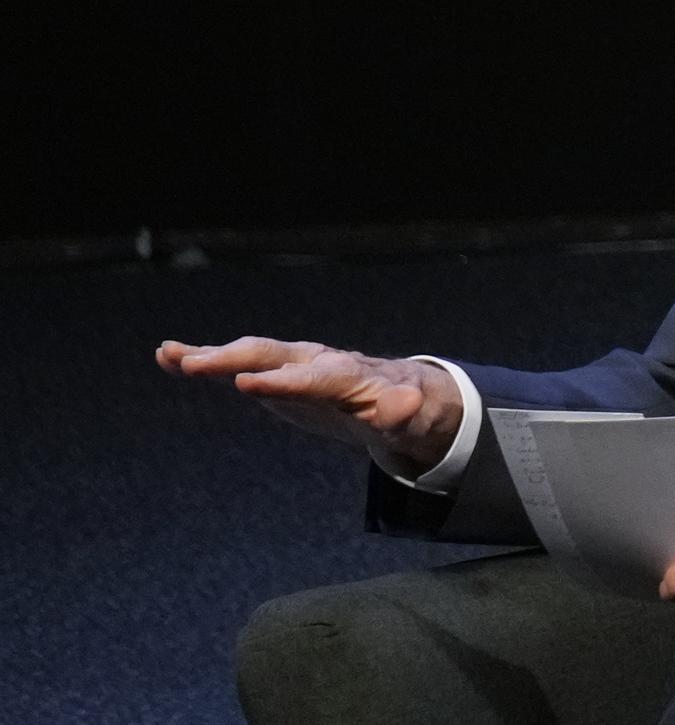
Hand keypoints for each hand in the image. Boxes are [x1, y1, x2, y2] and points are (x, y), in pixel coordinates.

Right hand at [156, 336, 464, 472]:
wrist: (401, 393)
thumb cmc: (408, 408)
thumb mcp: (412, 415)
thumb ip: (405, 410)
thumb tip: (407, 405)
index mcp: (349, 376)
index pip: (315, 378)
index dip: (284, 381)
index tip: (246, 383)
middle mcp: (316, 362)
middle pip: (274, 357)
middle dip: (236, 359)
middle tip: (195, 364)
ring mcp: (293, 364)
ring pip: (252, 354)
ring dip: (212, 355)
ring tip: (171, 355)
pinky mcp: (276, 374)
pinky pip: (238, 363)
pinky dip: (206, 358)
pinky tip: (167, 356)